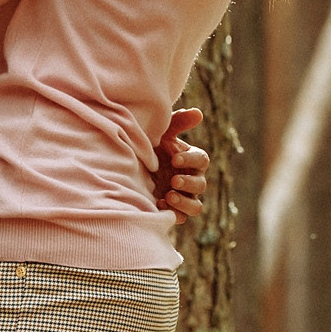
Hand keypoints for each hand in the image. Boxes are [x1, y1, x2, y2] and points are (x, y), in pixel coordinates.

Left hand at [154, 108, 208, 222]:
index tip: (175, 158)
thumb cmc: (149, 146)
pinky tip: (158, 205)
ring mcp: (182, 197)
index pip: (201, 160)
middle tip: (174, 180)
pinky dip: (174, 213)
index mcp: (191, 160)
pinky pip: (181, 218)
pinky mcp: (172, 210)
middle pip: (201, 185)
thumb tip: (198, 113)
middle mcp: (190, 179)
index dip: (191, 160)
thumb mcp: (160, 132)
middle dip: (189, 183)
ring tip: (169, 196)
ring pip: (196, 207)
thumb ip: (178, 122)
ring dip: (185, 202)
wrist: (128, 165)